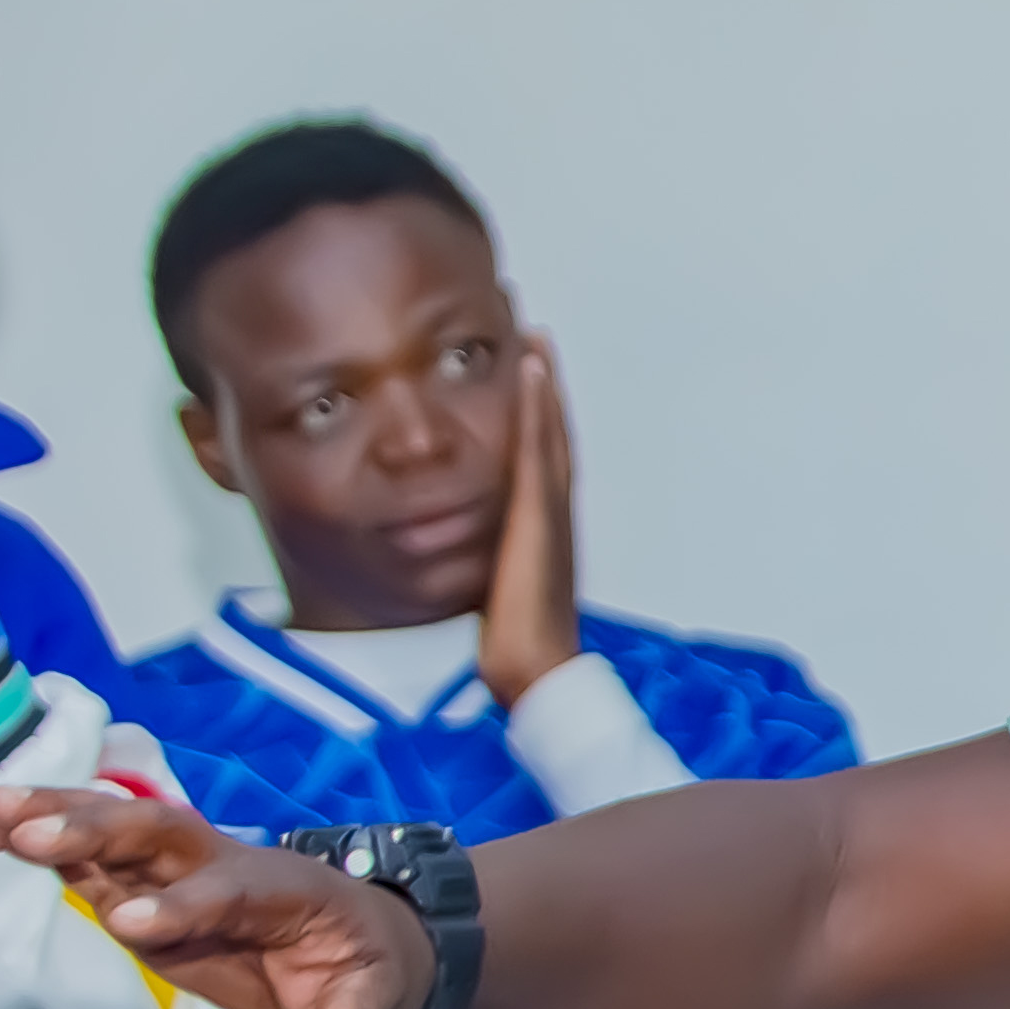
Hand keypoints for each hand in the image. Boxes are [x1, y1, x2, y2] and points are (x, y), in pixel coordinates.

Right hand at [0, 787, 428, 1008]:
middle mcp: (222, 866)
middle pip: (158, 837)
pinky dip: (32, 843)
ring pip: (112, 834)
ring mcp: (178, 873)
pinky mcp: (142, 887)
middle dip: (94, 832)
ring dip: (48, 819)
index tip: (126, 924)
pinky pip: (85, 859)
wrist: (357, 941)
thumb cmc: (364, 973)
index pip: (225, 893)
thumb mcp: (376, 1004)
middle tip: (22, 829)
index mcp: (280, 892)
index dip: (181, 907)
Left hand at [478, 337, 580, 706]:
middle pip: (552, 434)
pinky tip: (531, 370)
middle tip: (535, 334)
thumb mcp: (490, 598)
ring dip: (543, 381)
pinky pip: (537, 448)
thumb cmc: (514, 648)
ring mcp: (550, 510)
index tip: (526, 372)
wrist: (536, 674)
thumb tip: (457, 566)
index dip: (537, 414)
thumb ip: (481, 574)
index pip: (540, 458)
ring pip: (549, 432)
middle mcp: (552, 513)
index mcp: (541, 530)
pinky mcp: (538, 513)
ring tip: (534, 335)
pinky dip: (538, 406)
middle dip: (544, 384)